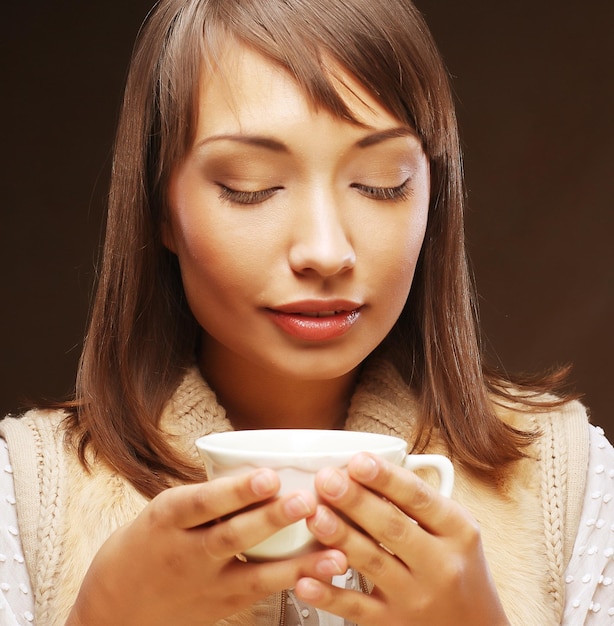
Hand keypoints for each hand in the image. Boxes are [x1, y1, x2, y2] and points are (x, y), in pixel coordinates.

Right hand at [66, 469, 346, 625]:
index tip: (268, 475)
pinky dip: (295, 581)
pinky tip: (324, 572)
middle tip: (306, 501)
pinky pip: (263, 593)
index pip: (202, 502)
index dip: (236, 490)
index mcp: (167, 518)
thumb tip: (258, 464)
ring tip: (334, 550)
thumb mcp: (163, 511)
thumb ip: (206, 496)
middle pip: (231, 536)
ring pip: (255, 574)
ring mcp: (206, 585)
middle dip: (270, 519)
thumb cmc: (146, 545)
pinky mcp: (224, 606)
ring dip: (297, 562)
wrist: (116, 610)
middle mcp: (185, 553)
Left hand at [296, 453, 509, 625]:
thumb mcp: (455, 530)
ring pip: (372, 562)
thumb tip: (366, 467)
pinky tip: (306, 579)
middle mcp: (440, 565)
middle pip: (392, 527)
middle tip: (327, 480)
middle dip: (355, 500)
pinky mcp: (393, 623)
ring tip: (315, 515)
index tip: (358, 460)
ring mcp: (416, 597)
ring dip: (340, 537)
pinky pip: (356, 608)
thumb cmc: (458, 568)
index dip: (386, 478)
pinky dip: (329, 594)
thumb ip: (419, 501)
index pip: (418, 497)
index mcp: (457, 531)